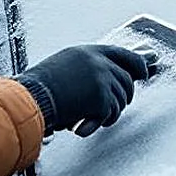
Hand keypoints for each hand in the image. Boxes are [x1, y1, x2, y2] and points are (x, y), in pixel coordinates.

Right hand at [15, 44, 155, 136]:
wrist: (31, 99)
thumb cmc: (38, 88)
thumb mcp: (63, 67)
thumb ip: (85, 70)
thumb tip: (102, 81)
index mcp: (88, 52)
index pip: (122, 54)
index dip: (137, 64)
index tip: (144, 72)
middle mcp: (99, 62)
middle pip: (126, 80)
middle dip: (122, 98)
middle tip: (111, 109)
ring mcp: (102, 79)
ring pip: (120, 100)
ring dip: (108, 113)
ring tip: (90, 117)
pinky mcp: (102, 98)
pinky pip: (111, 114)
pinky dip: (100, 122)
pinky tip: (85, 123)